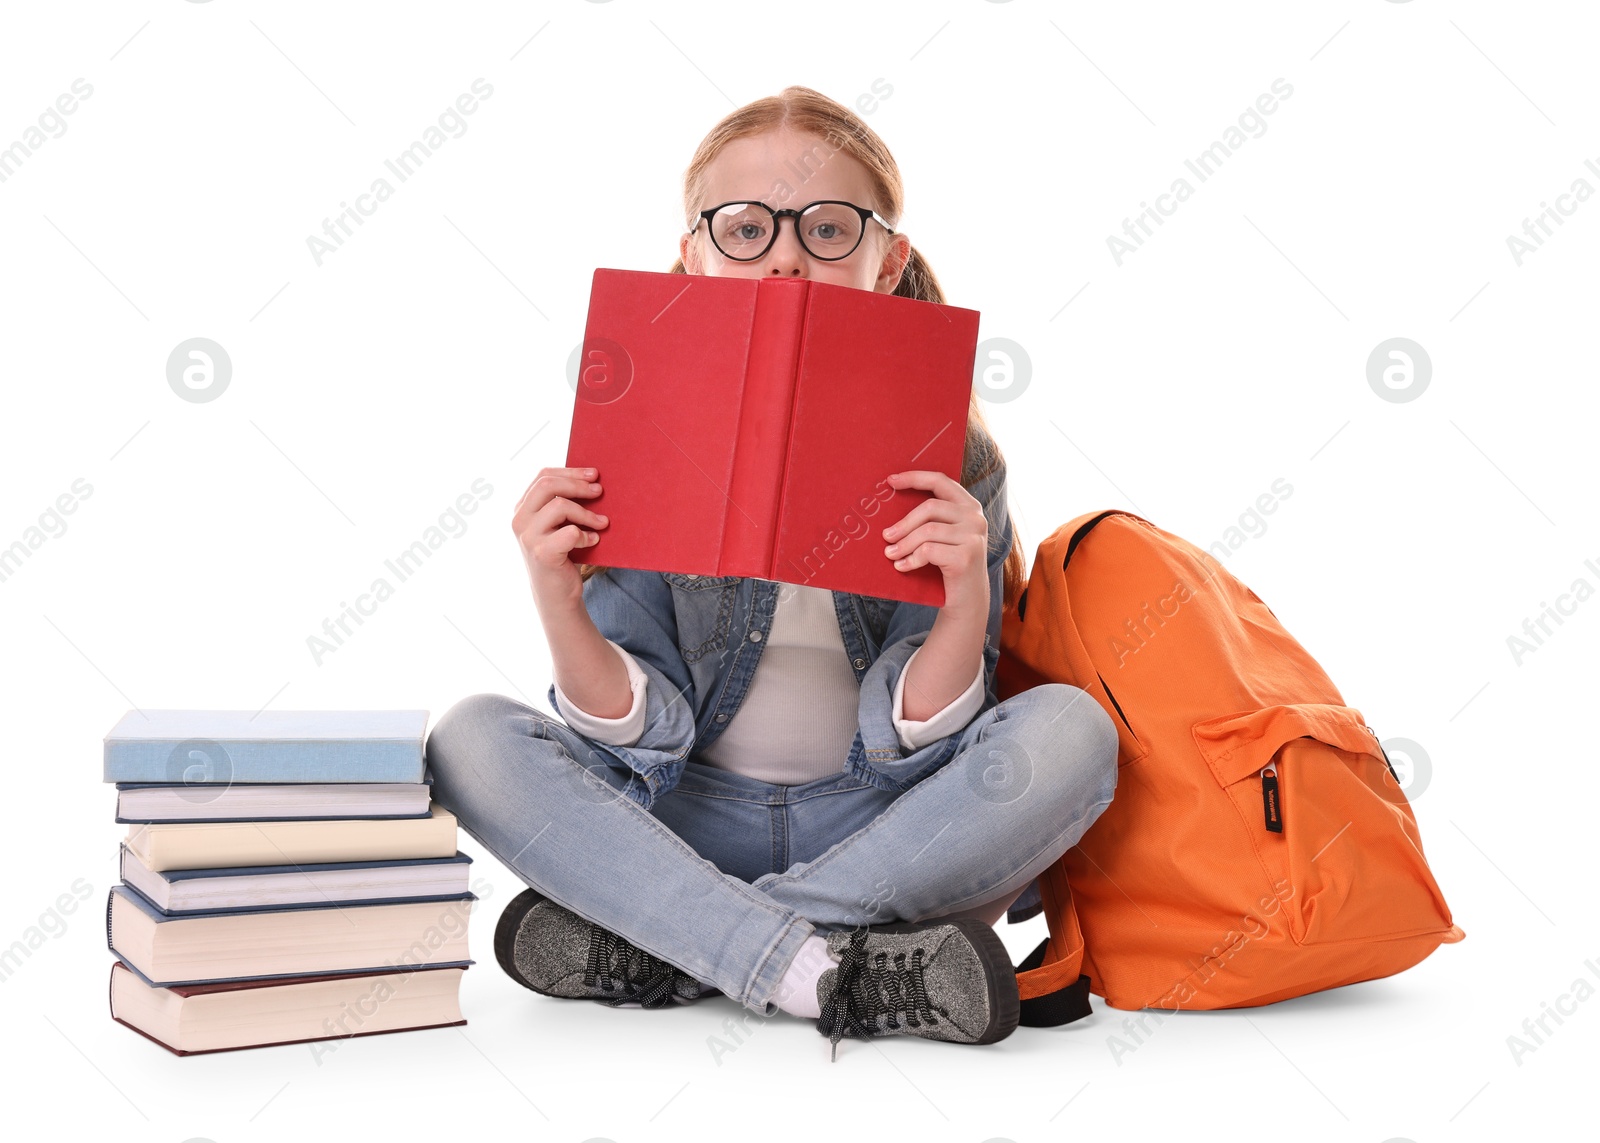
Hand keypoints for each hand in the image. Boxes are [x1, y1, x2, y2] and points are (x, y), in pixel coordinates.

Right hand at [511, 466, 608, 606]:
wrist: (556, 595)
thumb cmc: (562, 555)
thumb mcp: (557, 526)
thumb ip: (562, 504)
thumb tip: (591, 479)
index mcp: (522, 509)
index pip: (543, 477)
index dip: (570, 471)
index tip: (593, 474)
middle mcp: (519, 520)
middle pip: (548, 484)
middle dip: (578, 485)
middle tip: (600, 491)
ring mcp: (528, 537)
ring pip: (559, 505)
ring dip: (586, 513)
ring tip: (602, 523)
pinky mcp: (541, 553)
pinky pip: (570, 532)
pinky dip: (586, 535)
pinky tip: (593, 541)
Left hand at [880, 470, 988, 613]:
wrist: (967, 601)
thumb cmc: (948, 566)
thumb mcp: (943, 537)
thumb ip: (930, 519)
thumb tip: (893, 502)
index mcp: (969, 506)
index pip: (940, 481)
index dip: (915, 478)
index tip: (890, 481)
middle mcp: (976, 518)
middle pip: (930, 507)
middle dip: (903, 523)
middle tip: (886, 537)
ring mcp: (974, 536)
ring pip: (927, 531)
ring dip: (903, 544)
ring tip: (890, 554)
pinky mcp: (967, 556)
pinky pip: (929, 550)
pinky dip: (911, 559)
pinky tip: (902, 567)